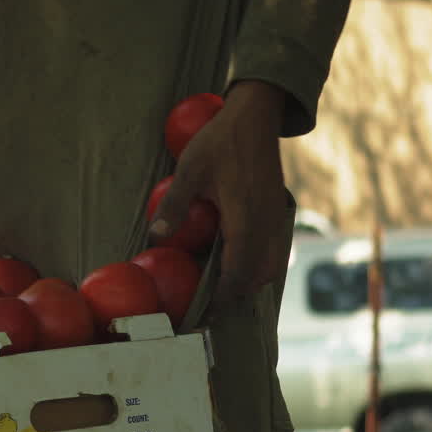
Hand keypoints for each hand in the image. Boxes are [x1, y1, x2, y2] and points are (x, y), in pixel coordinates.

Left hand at [149, 81, 293, 309]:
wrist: (255, 116)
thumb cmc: (220, 141)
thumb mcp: (189, 170)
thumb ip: (174, 206)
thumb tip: (155, 238)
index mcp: (245, 219)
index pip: (238, 273)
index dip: (223, 299)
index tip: (205, 315)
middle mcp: (266, 224)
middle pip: (256, 277)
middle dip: (234, 297)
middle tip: (208, 310)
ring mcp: (275, 218)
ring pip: (269, 266)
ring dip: (247, 282)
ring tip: (221, 292)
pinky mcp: (276, 212)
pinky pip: (273, 251)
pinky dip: (257, 265)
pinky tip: (235, 263)